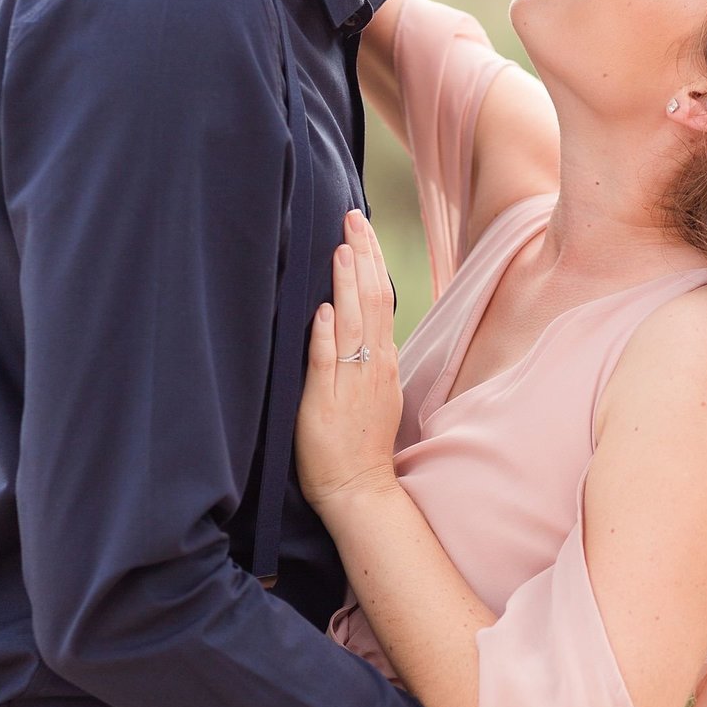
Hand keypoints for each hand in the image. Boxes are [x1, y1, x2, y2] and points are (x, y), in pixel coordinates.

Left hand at [296, 211, 401, 512]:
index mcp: (383, 360)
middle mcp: (372, 365)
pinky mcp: (327, 402)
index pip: (380, 298)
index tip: (361, 227)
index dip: (371, 261)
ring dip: (346, 285)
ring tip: (341, 249)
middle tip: (352, 218)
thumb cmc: (361, 442)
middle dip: (362, 256)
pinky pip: (327, 363)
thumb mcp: (375, 390)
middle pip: (372, 300)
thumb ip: (371, 355)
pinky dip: (326, 336)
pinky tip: (323, 310)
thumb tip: (363, 322)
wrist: (360, 488)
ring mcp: (352, 382)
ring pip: (354, 324)